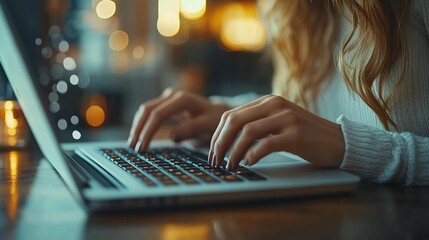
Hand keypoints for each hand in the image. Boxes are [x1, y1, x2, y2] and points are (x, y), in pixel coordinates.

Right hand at [128, 88, 228, 151]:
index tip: (142, 148)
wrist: (219, 112)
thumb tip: (172, 136)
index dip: (147, 131)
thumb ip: (191, 129)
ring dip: (138, 126)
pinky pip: (150, 112)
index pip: (158, 115)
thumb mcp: (208, 126)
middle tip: (133, 148)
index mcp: (183, 99)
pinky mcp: (166, 103)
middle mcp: (173, 95)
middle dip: (138, 129)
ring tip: (133, 144)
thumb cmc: (215, 120)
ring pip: (146, 110)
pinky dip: (142, 124)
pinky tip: (139, 136)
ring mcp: (168, 97)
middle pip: (148, 110)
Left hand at [208, 95, 344, 170]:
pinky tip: (249, 163)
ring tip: (230, 166)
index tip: (212, 152)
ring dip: (233, 152)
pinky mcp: (296, 134)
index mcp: (267, 101)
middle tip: (214, 161)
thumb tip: (228, 143)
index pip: (230, 115)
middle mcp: (275, 105)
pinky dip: (253, 155)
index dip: (216, 135)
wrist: (338, 141)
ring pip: (247, 132)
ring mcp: (286, 118)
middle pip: (234, 121)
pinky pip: (267, 143)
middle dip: (219, 143)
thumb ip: (257, 125)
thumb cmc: (305, 136)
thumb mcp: (278, 123)